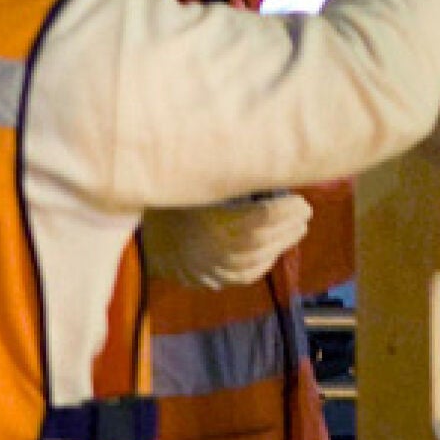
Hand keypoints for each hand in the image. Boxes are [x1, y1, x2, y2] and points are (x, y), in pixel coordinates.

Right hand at [141, 193, 312, 289]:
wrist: (134, 236)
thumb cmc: (167, 202)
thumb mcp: (196, 184)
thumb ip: (226, 176)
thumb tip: (262, 158)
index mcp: (210, 224)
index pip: (260, 219)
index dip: (285, 211)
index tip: (300, 201)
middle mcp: (214, 251)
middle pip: (262, 240)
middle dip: (288, 226)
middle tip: (304, 212)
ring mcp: (211, 270)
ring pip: (257, 261)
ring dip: (281, 244)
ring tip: (297, 228)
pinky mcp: (208, 281)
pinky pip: (243, 276)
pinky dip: (263, 263)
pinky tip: (273, 250)